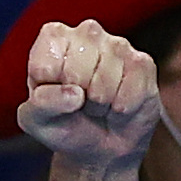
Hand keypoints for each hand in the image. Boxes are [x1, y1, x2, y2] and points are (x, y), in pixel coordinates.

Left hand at [17, 17, 159, 170]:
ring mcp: (118, 45)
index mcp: (54, 39)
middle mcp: (88, 33)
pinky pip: (130, 90)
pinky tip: (118, 105)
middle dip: (77, 97)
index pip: (44, 65)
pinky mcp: (143, 63)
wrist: (100, 146)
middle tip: (79, 102)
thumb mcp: (37, 119)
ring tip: (98, 103)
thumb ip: (42, 103)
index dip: (48, 90)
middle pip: (76, 71)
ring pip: (105, 81)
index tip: (53, 94)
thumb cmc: (63, 124)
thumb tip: (75, 94)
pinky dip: (121, 108)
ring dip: (100, 104)